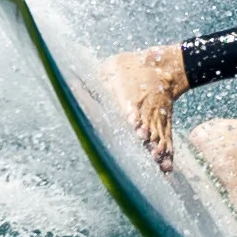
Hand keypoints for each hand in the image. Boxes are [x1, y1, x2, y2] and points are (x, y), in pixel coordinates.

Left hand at [104, 45, 188, 170]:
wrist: (163, 67)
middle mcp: (145, 110)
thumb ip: (93, 82)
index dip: (134, 118)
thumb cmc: (129, 69)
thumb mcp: (110, 70)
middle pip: (148, 125)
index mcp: (131, 96)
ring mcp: (156, 118)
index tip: (136, 128)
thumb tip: (69, 85)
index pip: (132, 108)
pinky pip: (167, 140)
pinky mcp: (164, 124)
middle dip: (149, 139)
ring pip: (159, 135)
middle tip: (150, 152)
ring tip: (159, 164)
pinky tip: (166, 169)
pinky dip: (168, 154)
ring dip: (159, 150)